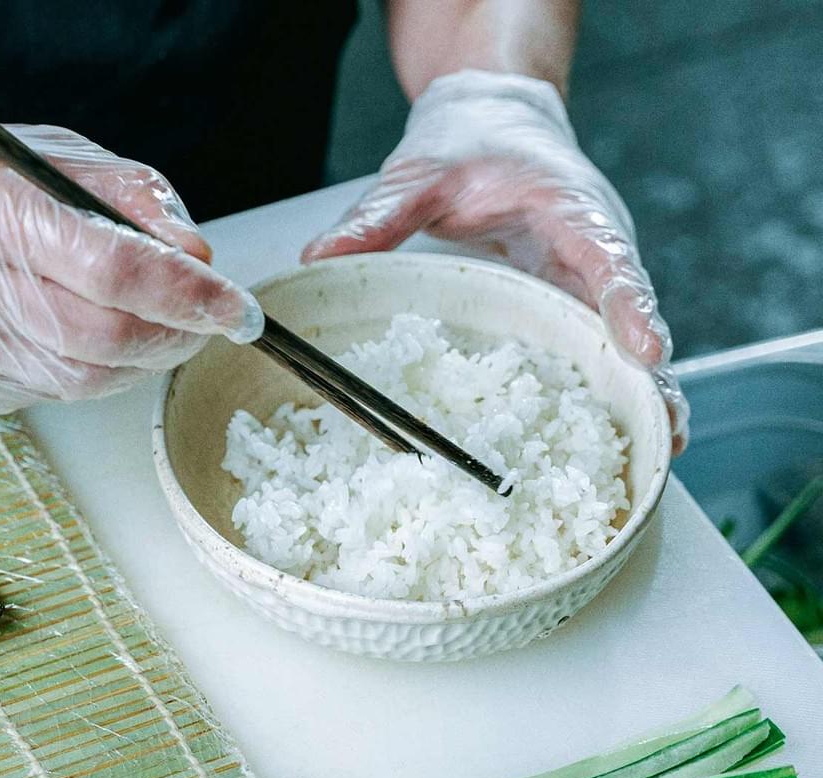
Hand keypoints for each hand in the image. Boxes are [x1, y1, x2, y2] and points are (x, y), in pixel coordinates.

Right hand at [0, 124, 261, 412]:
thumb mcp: (48, 155)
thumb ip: (130, 198)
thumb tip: (198, 257)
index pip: (116, 268)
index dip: (191, 296)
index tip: (236, 307)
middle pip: (109, 337)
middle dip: (178, 335)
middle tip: (208, 319)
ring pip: (89, 378)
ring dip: (144, 358)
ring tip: (157, 325)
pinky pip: (56, 392)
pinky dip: (98, 371)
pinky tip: (95, 339)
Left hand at [303, 70, 687, 452]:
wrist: (496, 121)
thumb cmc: (468, 143)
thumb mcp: (417, 174)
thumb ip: (378, 215)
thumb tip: (320, 258)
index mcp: (569, 207)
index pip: (606, 254)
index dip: (628, 304)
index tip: (644, 346)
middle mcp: (593, 247)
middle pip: (633, 313)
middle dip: (652, 372)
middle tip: (664, 429)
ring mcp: (588, 278)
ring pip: (626, 338)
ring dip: (644, 391)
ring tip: (658, 449)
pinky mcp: (573, 299)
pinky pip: (598, 345)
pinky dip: (613, 387)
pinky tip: (618, 438)